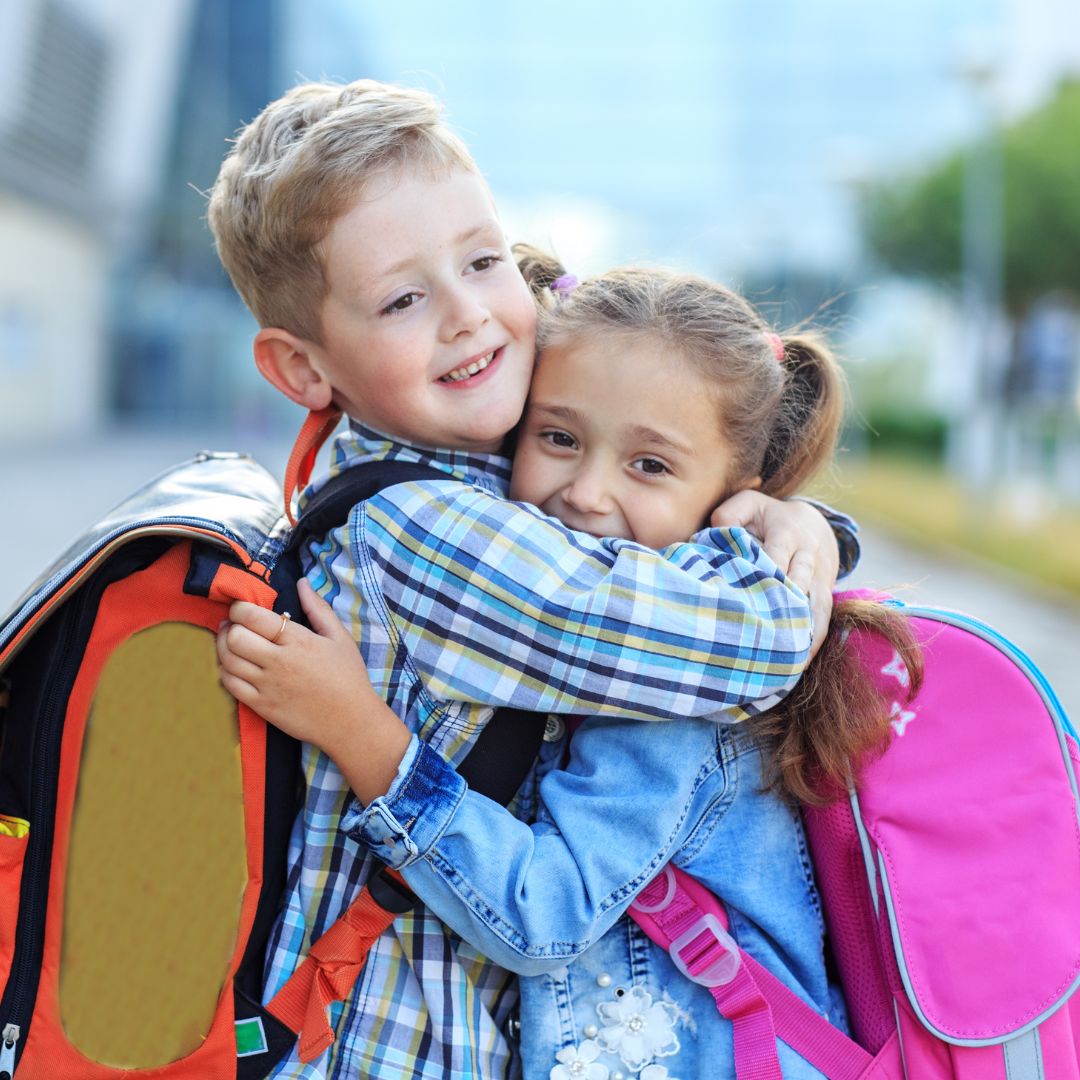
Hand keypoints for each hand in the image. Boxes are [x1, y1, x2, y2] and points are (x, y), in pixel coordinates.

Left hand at [216, 579, 410, 799]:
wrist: (350, 721)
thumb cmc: (348, 677)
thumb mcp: (339, 637)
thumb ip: (318, 608)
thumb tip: (301, 582)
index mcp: (298, 641)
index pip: (252, 617)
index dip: (239, 608)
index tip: (243, 609)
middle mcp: (278, 662)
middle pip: (234, 637)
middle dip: (229, 627)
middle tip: (234, 625)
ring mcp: (267, 686)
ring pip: (227, 660)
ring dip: (223, 647)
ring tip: (231, 642)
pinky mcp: (261, 706)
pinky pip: (230, 685)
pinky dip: (225, 671)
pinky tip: (234, 665)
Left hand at [711, 491, 837, 658]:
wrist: (814, 523)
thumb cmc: (769, 516)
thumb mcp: (749, 504)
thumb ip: (731, 514)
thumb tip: (718, 532)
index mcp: (788, 532)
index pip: (778, 554)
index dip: (770, 575)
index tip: (755, 600)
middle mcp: (809, 555)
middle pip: (802, 582)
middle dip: (789, 608)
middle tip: (770, 637)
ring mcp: (821, 576)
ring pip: (818, 605)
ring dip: (806, 633)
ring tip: (789, 663)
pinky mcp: (826, 592)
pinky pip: (824, 618)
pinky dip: (814, 641)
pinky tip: (799, 664)